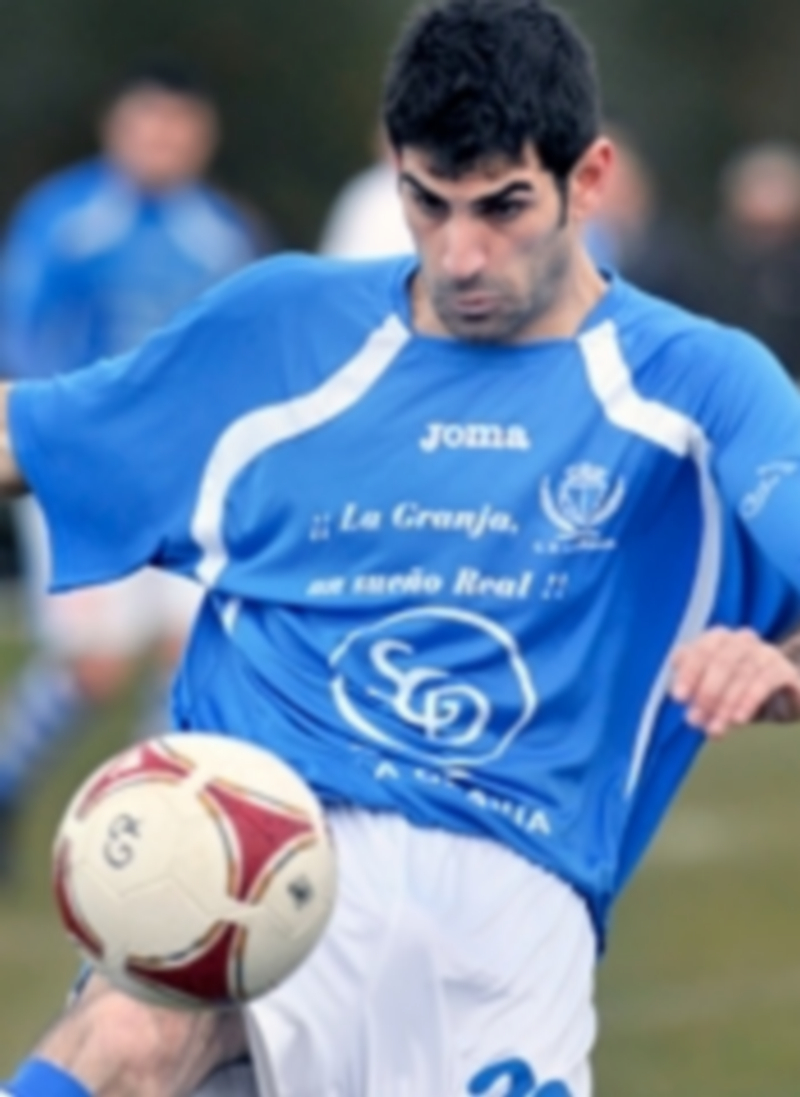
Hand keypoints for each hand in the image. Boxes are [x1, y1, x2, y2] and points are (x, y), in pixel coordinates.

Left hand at [670, 626, 799, 737]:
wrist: (779, 696)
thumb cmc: (735, 689)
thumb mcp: (710, 688)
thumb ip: (694, 690)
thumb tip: (684, 704)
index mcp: (718, 639)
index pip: (700, 650)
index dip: (688, 674)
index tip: (679, 698)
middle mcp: (742, 640)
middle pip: (721, 661)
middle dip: (706, 693)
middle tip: (696, 719)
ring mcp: (766, 652)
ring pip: (742, 674)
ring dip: (725, 704)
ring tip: (714, 728)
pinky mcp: (784, 669)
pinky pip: (764, 682)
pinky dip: (748, 701)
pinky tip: (738, 720)